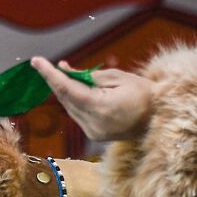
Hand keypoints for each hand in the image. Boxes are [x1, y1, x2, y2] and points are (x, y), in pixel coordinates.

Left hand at [30, 56, 154, 141]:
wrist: (160, 118)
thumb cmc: (143, 93)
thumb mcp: (118, 77)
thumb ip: (89, 76)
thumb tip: (65, 70)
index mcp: (101, 108)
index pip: (67, 89)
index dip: (49, 74)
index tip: (36, 61)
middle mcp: (94, 123)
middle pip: (65, 99)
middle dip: (54, 81)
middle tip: (44, 64)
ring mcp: (93, 132)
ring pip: (69, 107)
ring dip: (63, 90)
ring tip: (62, 73)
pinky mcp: (94, 135)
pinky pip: (77, 114)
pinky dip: (73, 100)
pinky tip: (74, 88)